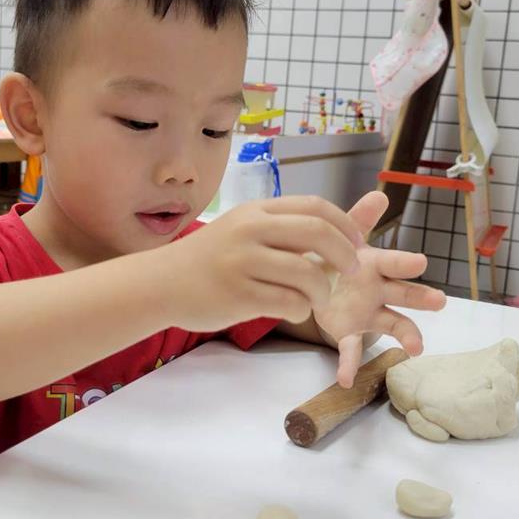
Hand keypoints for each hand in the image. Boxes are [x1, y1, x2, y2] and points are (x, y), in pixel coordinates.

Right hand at [164, 196, 363, 332]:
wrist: (161, 283)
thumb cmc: (208, 258)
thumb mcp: (241, 229)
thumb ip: (280, 228)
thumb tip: (333, 233)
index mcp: (256, 212)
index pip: (315, 208)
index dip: (345, 225)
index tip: (357, 243)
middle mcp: (250, 231)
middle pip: (318, 234)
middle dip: (345, 254)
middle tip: (351, 271)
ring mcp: (243, 263)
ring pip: (308, 275)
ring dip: (323, 291)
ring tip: (317, 299)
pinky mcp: (239, 296)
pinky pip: (290, 303)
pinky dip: (301, 310)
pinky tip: (293, 310)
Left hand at [313, 191, 446, 387]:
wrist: (316, 280)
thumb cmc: (338, 257)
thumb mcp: (345, 237)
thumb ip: (360, 219)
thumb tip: (379, 195)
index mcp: (375, 265)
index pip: (394, 263)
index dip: (405, 262)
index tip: (421, 262)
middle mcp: (379, 290)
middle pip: (405, 294)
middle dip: (422, 297)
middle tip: (440, 301)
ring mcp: (367, 313)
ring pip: (393, 324)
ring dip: (407, 336)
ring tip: (416, 349)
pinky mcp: (349, 332)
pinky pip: (352, 350)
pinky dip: (350, 365)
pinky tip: (346, 379)